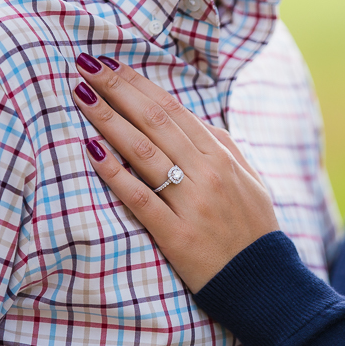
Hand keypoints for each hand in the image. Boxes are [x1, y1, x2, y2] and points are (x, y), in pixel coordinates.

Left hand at [71, 53, 279, 292]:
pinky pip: (140, 198)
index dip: (139, 84)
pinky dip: (115, 174)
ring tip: (81, 95)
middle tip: (86, 65)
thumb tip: (196, 122)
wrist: (263, 281)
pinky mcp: (176, 235)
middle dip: (117, 89)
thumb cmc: (253, 228)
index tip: (111, 64)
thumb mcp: (250, 180)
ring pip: (144, 151)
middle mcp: (207, 173)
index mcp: (222, 157)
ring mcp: (192, 203)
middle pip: (154, 120)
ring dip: (108, 119)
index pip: (173, 110)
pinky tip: (91, 151)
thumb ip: (224, 148)